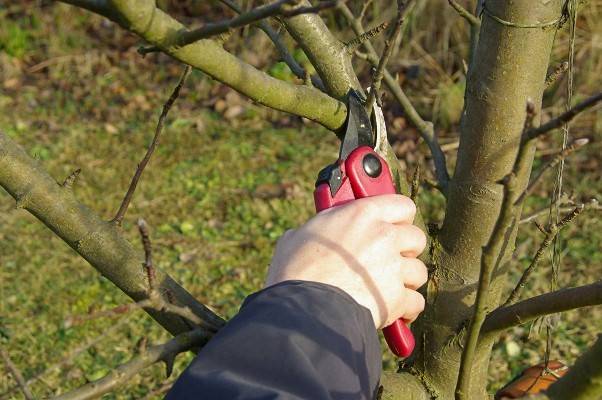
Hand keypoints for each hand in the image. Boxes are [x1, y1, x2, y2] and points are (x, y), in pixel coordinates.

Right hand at [265, 194, 427, 328]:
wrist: (303, 307)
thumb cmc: (295, 270)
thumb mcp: (300, 235)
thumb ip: (321, 229)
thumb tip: (312, 235)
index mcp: (362, 213)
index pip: (403, 205)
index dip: (400, 217)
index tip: (393, 225)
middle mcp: (384, 236)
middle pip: (417, 238)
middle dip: (406, 250)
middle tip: (390, 258)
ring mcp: (393, 267)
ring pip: (418, 272)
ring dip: (406, 281)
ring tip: (388, 287)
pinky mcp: (397, 298)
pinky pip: (416, 301)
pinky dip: (407, 309)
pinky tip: (394, 311)